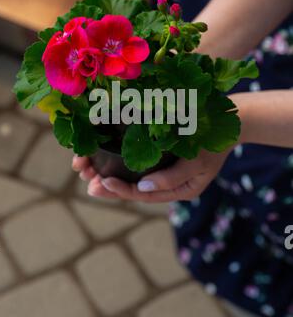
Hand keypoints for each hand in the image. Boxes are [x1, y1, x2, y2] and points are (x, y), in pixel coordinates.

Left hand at [72, 149, 230, 202]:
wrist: (232, 121)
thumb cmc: (216, 140)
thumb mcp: (198, 161)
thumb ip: (172, 177)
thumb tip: (143, 188)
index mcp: (179, 190)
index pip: (143, 194)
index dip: (119, 190)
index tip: (98, 181)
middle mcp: (168, 183)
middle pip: (132, 188)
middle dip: (105, 184)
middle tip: (84, 176)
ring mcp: (164, 169)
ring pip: (130, 175)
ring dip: (106, 171)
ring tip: (84, 167)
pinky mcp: (160, 154)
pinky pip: (135, 162)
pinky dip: (116, 159)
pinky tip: (101, 155)